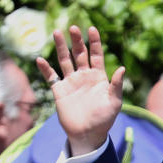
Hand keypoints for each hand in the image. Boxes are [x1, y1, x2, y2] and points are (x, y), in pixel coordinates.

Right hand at [36, 25, 123, 154]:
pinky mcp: (59, 91)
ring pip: (64, 60)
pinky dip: (45, 69)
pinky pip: (51, 77)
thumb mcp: (114, 102)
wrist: (88, 134)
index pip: (96, 55)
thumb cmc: (104, 119)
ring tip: (56, 33)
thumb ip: (117, 85)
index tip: (92, 29)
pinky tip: (40, 60)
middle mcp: (84, 76)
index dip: (94, 42)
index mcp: (99, 77)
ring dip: (60, 47)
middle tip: (73, 27)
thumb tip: (122, 68)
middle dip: (76, 40)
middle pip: (79, 54)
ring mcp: (71, 82)